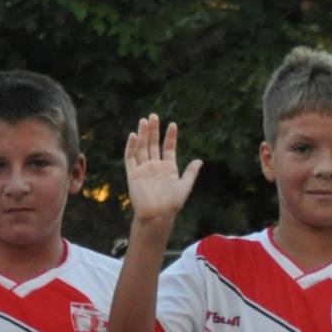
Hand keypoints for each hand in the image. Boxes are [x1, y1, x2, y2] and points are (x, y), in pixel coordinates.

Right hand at [123, 116, 202, 231]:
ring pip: (142, 148)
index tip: (173, 125)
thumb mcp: (184, 187)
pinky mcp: (133, 174)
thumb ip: (190, 173)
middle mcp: (155, 166)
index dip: (170, 136)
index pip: (168, 148)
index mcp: (168, 168)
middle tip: (153, 116)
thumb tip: (200, 161)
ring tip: (144, 121)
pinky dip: (131, 147)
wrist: (157, 215)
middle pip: (153, 144)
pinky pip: (130, 158)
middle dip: (153, 130)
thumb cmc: (172, 204)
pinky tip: (133, 135)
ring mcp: (143, 169)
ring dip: (142, 134)